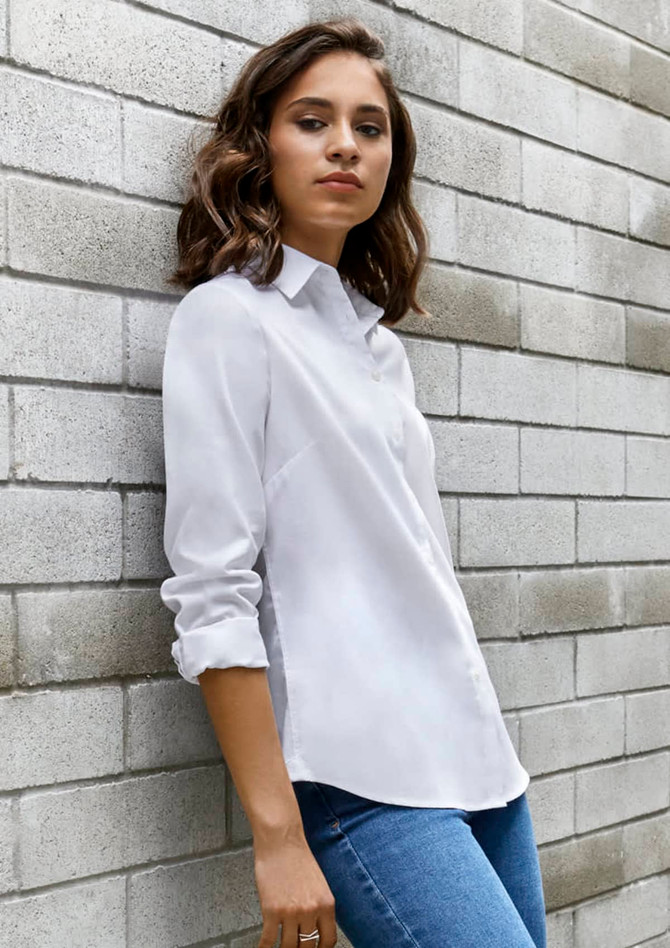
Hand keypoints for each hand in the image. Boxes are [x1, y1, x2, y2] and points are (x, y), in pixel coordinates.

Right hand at [254, 830, 337, 947]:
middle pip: (308, 946)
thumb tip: (315, 928)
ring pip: (289, 947)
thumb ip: (319, 907)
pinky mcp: (271, 911)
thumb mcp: (319, 884)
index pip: (328, 940)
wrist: (281, 840)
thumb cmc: (297, 857)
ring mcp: (291, 912)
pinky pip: (268, 940)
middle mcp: (311, 911)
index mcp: (326, 904)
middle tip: (296, 947)